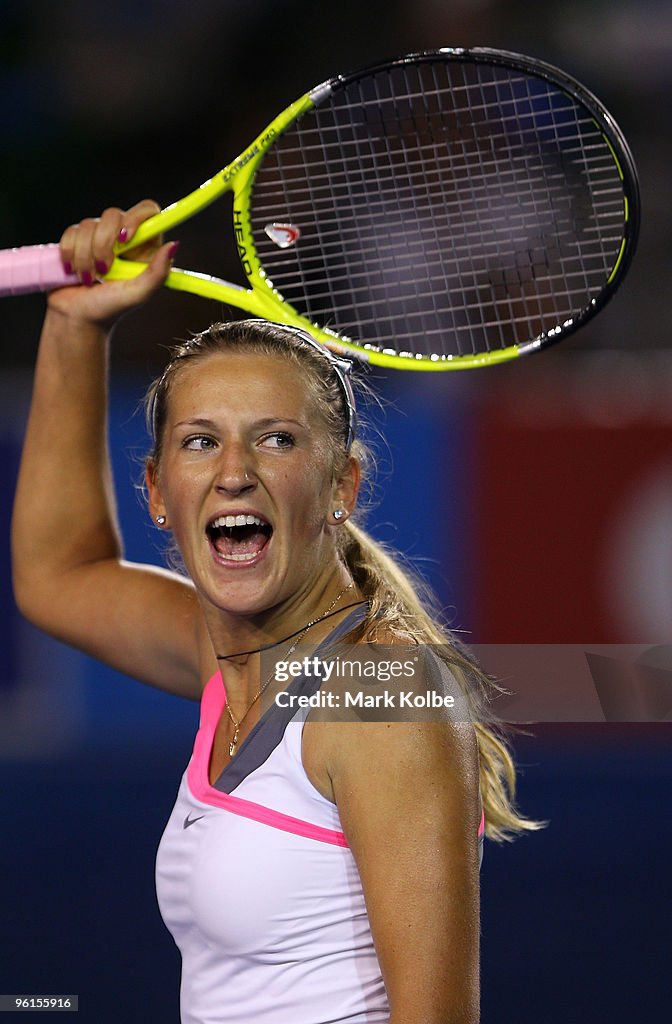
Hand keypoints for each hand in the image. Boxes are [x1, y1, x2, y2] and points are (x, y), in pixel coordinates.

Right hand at [47, 199, 175, 325]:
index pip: (147, 211)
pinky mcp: (77, 239)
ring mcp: (99, 236)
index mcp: (144, 247)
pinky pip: (71, 231)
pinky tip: (73, 270)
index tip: (124, 239)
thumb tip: (174, 245)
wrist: (78, 316)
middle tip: (104, 270)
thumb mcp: (139, 294)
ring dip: (85, 255)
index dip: (134, 218)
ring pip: (89, 224)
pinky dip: (69, 252)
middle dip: (103, 244)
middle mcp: (123, 238)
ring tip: (89, 278)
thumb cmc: (110, 308)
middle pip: (113, 214)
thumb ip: (158, 272)